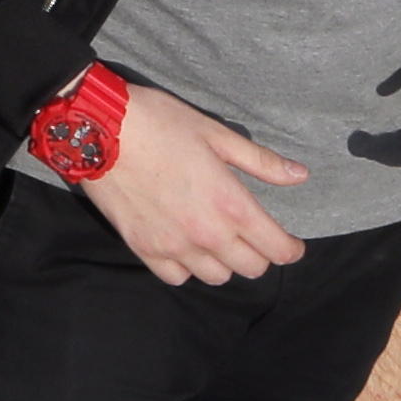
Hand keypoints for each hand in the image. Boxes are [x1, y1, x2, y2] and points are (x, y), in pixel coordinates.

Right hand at [78, 80, 311, 283]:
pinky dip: (186, 268)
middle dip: (259, 253)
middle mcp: (207, 234)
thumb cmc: (160, 123)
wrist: (100, 128)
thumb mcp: (216, 134)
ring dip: (223, 261)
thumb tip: (300, 175)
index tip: (290, 243)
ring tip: (217, 239)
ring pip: (216, 277)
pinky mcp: (144, 248)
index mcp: (231, 205)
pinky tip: (184, 246)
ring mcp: (174, 245)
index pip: (277, 249)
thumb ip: (261, 162)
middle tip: (251, 234)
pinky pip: (177, 277)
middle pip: (251, 268)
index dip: (290, 249)